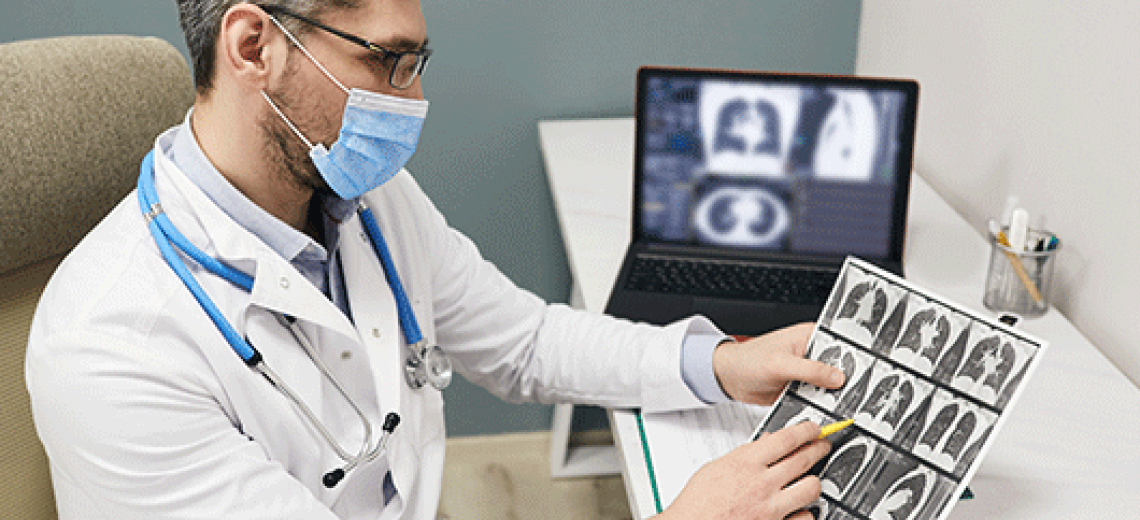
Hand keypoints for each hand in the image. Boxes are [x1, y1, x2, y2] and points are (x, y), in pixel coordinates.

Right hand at [658, 421, 829, 519]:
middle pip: (804, 459)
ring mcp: (771, 508)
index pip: (786, 438)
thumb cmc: (698, 503)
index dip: (806, 430)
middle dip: (819, 449)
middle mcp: (762, 484)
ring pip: (811, 488)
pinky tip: (799, 508)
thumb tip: (765, 443)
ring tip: (811, 480)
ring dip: (814, 482)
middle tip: (823, 446)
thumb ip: (744, 454)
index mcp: (746, 463)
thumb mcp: (716, 467)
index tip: (814, 429)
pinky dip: (805, 512)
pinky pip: (805, 517)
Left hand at [713, 322, 844, 404]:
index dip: (854, 358)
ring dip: (831, 396)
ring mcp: (807, 372)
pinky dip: (819, 405)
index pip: (841, 345)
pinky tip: (821, 409)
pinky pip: (817, 398)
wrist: (730, 378)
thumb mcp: (780, 364)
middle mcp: (812, 353)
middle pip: (839, 368)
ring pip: (830, 386)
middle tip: (854, 395)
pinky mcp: (801, 388)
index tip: (864, 374)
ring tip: (837, 404)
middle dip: (844, 382)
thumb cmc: (748, 360)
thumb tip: (837, 377)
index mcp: (810, 337)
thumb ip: (810, 370)